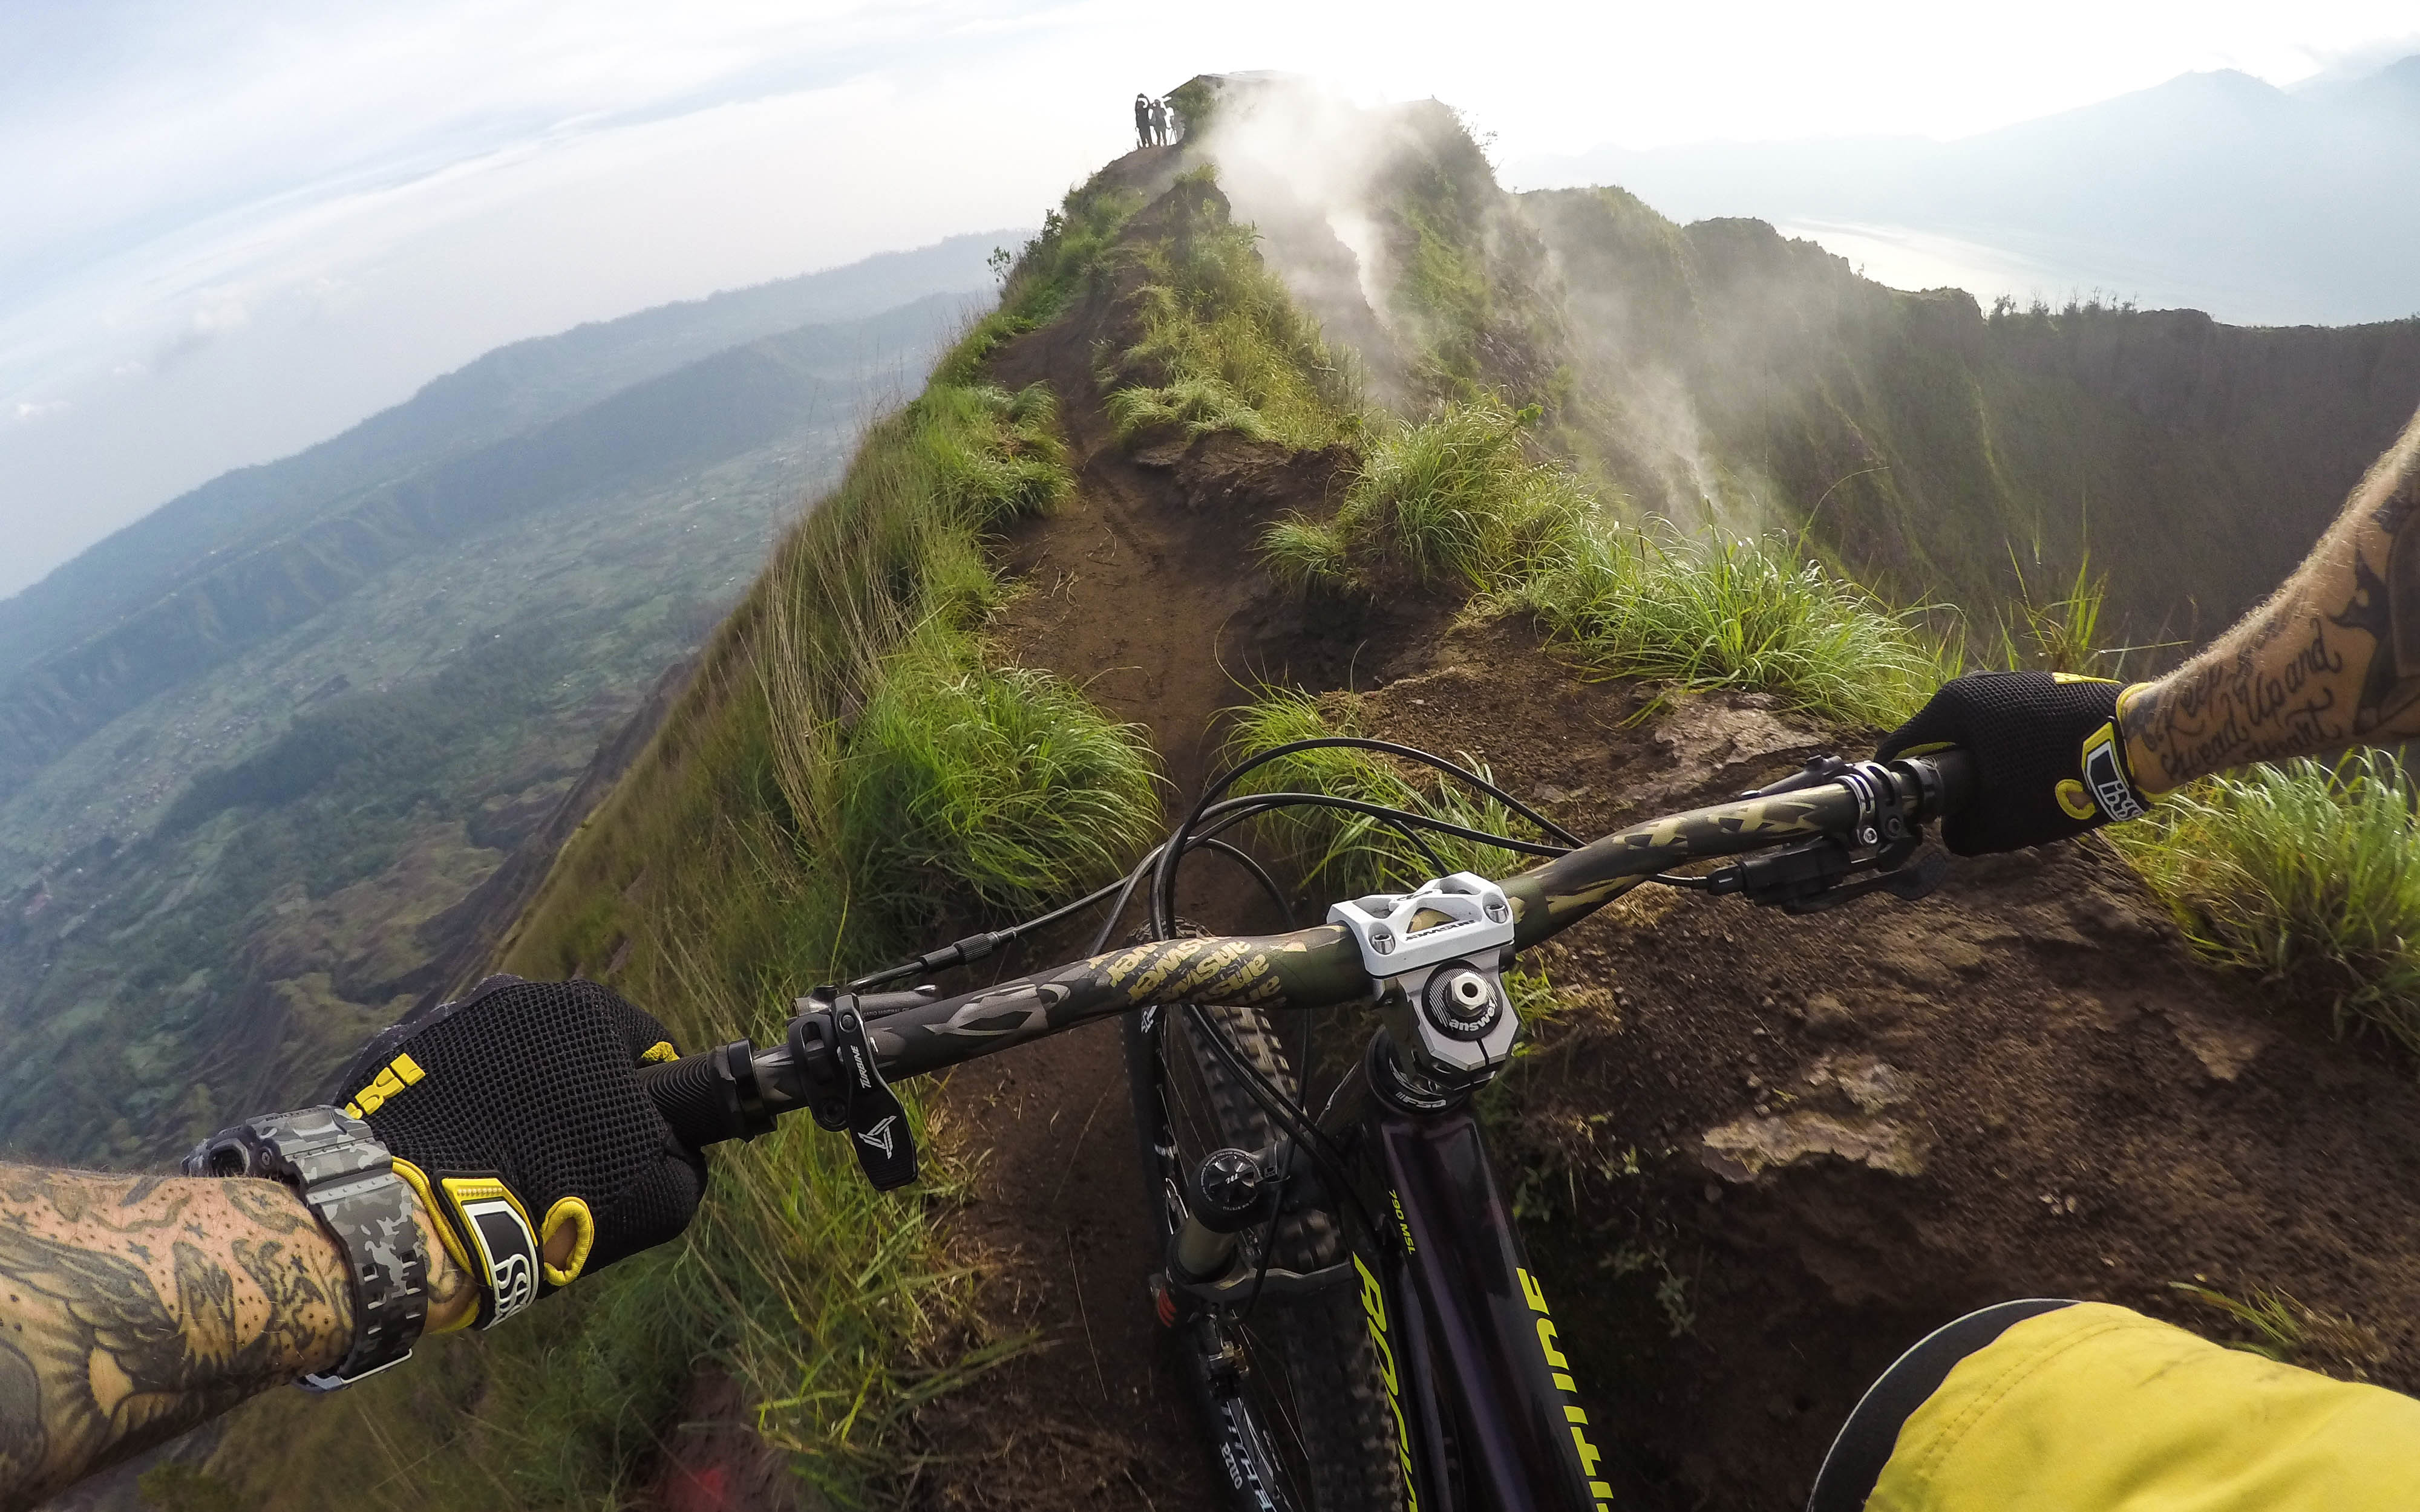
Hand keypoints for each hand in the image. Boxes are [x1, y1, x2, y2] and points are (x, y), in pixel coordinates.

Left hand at [332, 976, 706, 1330]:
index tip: (626, 1145)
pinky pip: (440, 1076)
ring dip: (507, 1095)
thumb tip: (678, 1152)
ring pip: (500, 1057)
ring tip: (498, 1160)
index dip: (645, 1099)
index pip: (642, 1045)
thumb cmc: (549, 1200)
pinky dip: (451, 1106)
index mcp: (585, 1010)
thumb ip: (684, 1160)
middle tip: (561, 1158)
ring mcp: (443, 1018)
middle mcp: (514, 995)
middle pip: (567, 1046)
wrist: (416, 1225)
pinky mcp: (387, 1052)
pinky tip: (451, 1154)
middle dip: (571, 1091)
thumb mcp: (657, 1196)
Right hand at [1877, 671, 2152, 855]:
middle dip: (1946, 780)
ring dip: (1981, 768)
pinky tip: (2034, 779)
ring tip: (2004, 801)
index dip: (1897, 787)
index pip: (1900, 749)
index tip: (1903, 814)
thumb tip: (1951, 833)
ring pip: (1976, 736)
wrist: (2137, 741)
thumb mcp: (2003, 822)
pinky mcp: (2041, 689)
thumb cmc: (2059, 777)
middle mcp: (1974, 685)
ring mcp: (2009, 682)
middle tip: (1960, 815)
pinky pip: (2007, 728)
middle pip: (1939, 742)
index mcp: (1952, 707)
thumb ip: (1963, 834)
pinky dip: (2009, 755)